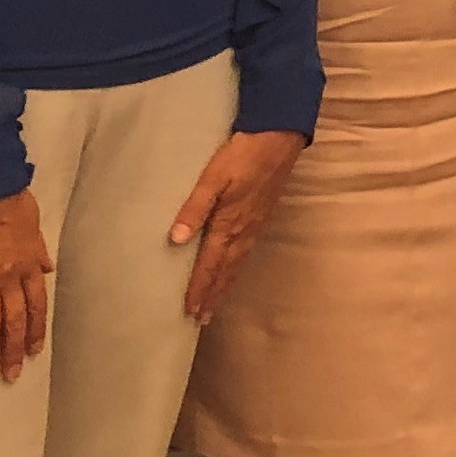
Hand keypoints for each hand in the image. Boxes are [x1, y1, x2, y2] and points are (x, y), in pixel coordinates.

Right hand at [0, 192, 51, 381]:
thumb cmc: (10, 200)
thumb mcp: (35, 225)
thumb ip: (39, 249)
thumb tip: (47, 268)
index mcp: (29, 265)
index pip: (37, 306)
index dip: (35, 331)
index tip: (33, 352)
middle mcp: (9, 277)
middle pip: (14, 321)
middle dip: (13, 351)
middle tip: (10, 375)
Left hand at [168, 131, 302, 320]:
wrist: (279, 137)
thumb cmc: (242, 154)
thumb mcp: (213, 177)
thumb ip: (195, 207)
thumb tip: (176, 239)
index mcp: (228, 223)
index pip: (209, 264)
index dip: (199, 288)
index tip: (190, 311)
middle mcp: (242, 230)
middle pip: (225, 271)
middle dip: (212, 294)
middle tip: (202, 319)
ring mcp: (254, 224)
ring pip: (237, 263)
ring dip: (224, 285)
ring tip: (215, 303)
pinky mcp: (260, 216)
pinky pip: (246, 252)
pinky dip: (236, 268)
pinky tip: (234, 267)